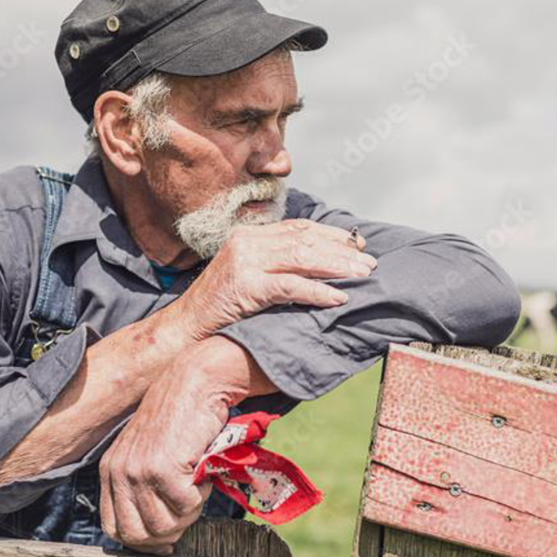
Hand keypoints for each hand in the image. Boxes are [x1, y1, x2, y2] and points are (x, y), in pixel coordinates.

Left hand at [98, 337, 257, 553]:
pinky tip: (203, 472)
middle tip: (189, 512)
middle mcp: (119, 472)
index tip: (166, 542)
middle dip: (168, 533)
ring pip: (164, 524)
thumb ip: (144, 487)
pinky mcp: (163, 468)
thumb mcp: (148, 452)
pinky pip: (187, 506)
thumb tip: (160, 540)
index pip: (114, 528)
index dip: (142, 542)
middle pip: (137, 535)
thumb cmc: (180, 418)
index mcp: (110, 471)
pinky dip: (202, 495)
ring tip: (197, 487)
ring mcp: (138, 471)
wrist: (195, 383)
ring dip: (189, 513)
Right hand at [175, 220, 375, 339]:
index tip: (358, 244)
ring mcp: (245, 262)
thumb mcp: (247, 277)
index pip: (299, 228)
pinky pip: (290, 285)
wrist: (186, 329)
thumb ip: (274, 265)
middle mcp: (247, 242)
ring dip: (338, 267)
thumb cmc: (220, 309)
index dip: (332, 235)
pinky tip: (338, 297)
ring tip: (363, 276)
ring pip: (302, 257)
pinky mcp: (245, 286)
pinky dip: (318, 291)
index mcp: (249, 236)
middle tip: (371, 263)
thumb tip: (314, 267)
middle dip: (342, 250)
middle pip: (305, 240)